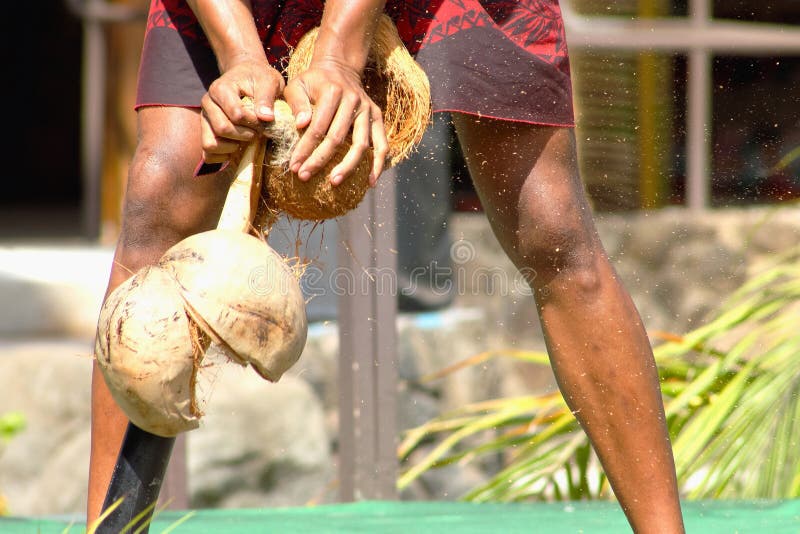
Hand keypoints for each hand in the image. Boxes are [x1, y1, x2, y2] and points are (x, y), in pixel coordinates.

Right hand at [199, 58, 284, 163]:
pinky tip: (237, 148)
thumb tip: (266, 118)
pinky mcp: (206, 132)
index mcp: (220, 89)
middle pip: (222, 129)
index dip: (254, 123)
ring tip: (247, 139)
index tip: (266, 121)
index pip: (236, 115)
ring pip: (211, 144)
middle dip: (245, 135)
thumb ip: (267, 98)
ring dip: (233, 147)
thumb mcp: (268, 81)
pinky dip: (223, 156)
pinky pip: (208, 154)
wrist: (247, 77)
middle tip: (259, 132)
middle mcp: (208, 103)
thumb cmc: (259, 79)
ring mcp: (204, 119)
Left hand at [283, 59, 388, 185]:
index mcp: (333, 92)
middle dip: (320, 160)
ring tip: (334, 182)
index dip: (305, 149)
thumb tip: (301, 125)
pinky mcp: (378, 118)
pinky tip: (370, 183)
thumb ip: (297, 104)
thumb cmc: (314, 81)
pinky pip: (382, 145)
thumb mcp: (298, 84)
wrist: (340, 67)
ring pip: (361, 144)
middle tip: (305, 177)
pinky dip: (378, 165)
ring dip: (348, 166)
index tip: (294, 166)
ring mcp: (368, 110)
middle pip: (337, 138)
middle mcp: (354, 101)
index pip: (317, 127)